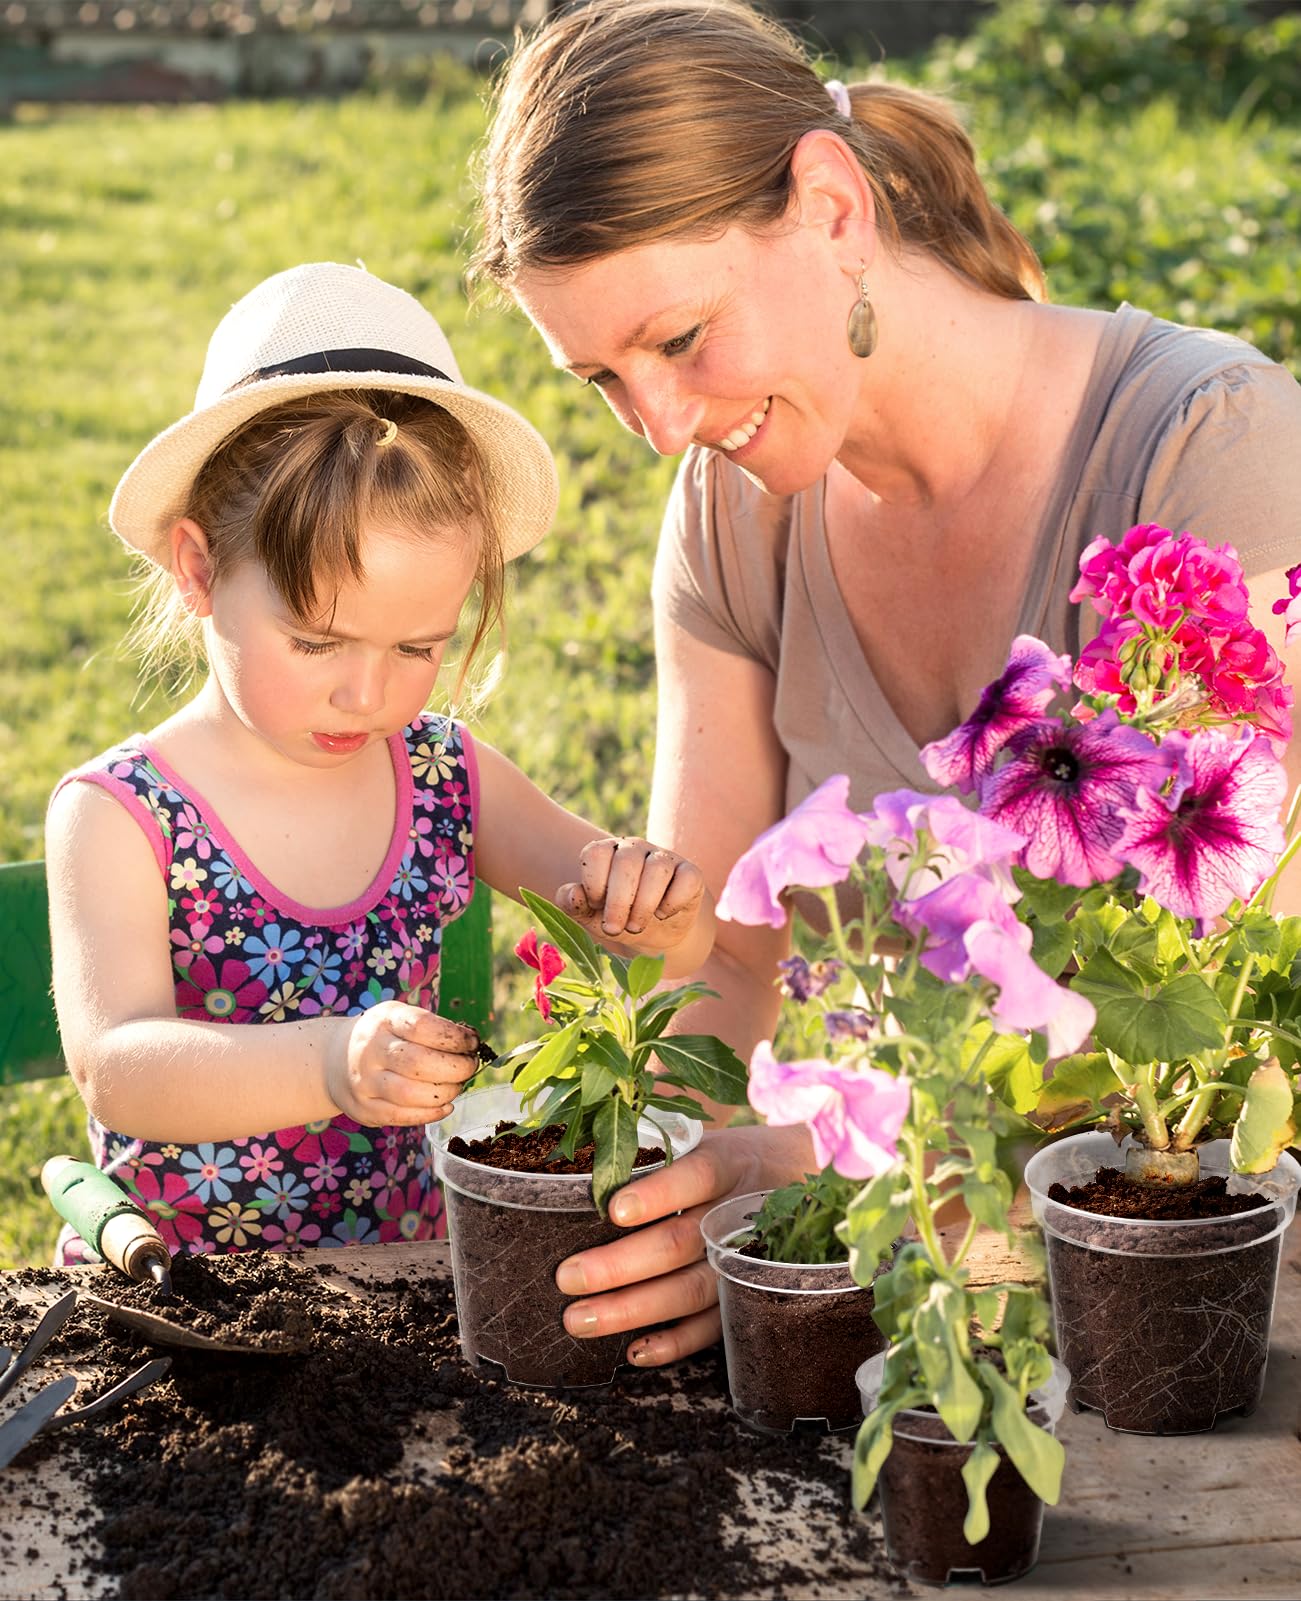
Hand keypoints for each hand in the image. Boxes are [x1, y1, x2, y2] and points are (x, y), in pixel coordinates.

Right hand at [326, 1002, 480, 1126]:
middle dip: (456, 1068)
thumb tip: (472, 1046)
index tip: (471, 1042)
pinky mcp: (365, 1109)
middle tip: (469, 1066)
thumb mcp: (398, 1018)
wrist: (334, 1059)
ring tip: (457, 1086)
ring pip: (411, 1094)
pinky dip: (431, 1113)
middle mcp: (370, 1050)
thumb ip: (432, 1029)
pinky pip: (402, 1116)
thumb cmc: (382, 1036)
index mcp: (384, 1020)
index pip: (422, 1027)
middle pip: (419, 1063)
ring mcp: (365, 1082)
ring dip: (445, 1093)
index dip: (454, 1037)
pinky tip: (445, 1105)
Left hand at [552, 1122, 813, 1364]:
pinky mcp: (747, 1296)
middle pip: (680, 1243)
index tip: (614, 1210)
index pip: (695, 1176)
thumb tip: (580, 1162)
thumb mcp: (705, 1139)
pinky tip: (634, 1351)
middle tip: (568, 1276)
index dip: (657, 1195)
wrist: (802, 1178)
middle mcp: (736, 1215)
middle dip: (620, 1264)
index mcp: (727, 1164)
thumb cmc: (729, 1159)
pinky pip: (714, 1327)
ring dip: (633, 1309)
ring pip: (691, 1290)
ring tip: (579, 1319)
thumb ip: (656, 1150)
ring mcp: (745, 1261)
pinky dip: (675, 1343)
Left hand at [556, 837, 704, 956]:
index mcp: (607, 853)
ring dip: (644, 905)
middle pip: (627, 863)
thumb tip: (572, 892)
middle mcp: (635, 849)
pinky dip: (673, 901)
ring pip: (657, 869)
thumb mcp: (590, 916)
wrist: (654, 934)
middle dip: (618, 902)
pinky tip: (663, 914)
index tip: (594, 906)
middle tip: (614, 929)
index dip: (593, 884)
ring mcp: (665, 858)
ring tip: (636, 926)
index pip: (596, 853)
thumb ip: (572, 904)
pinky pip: (687, 878)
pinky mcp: (690, 873)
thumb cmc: (618, 919)